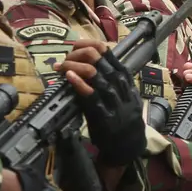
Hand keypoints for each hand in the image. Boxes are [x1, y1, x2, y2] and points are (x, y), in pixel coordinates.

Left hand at [56, 40, 145, 166]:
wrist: (129, 145)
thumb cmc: (122, 117)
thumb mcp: (123, 94)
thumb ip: (111, 80)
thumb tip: (89, 63)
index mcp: (125, 80)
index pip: (110, 55)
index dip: (91, 46)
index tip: (77, 45)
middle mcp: (121, 88)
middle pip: (102, 63)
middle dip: (81, 55)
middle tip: (66, 55)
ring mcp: (114, 102)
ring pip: (98, 77)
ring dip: (77, 67)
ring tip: (63, 64)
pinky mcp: (105, 116)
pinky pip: (92, 98)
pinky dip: (80, 85)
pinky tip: (70, 77)